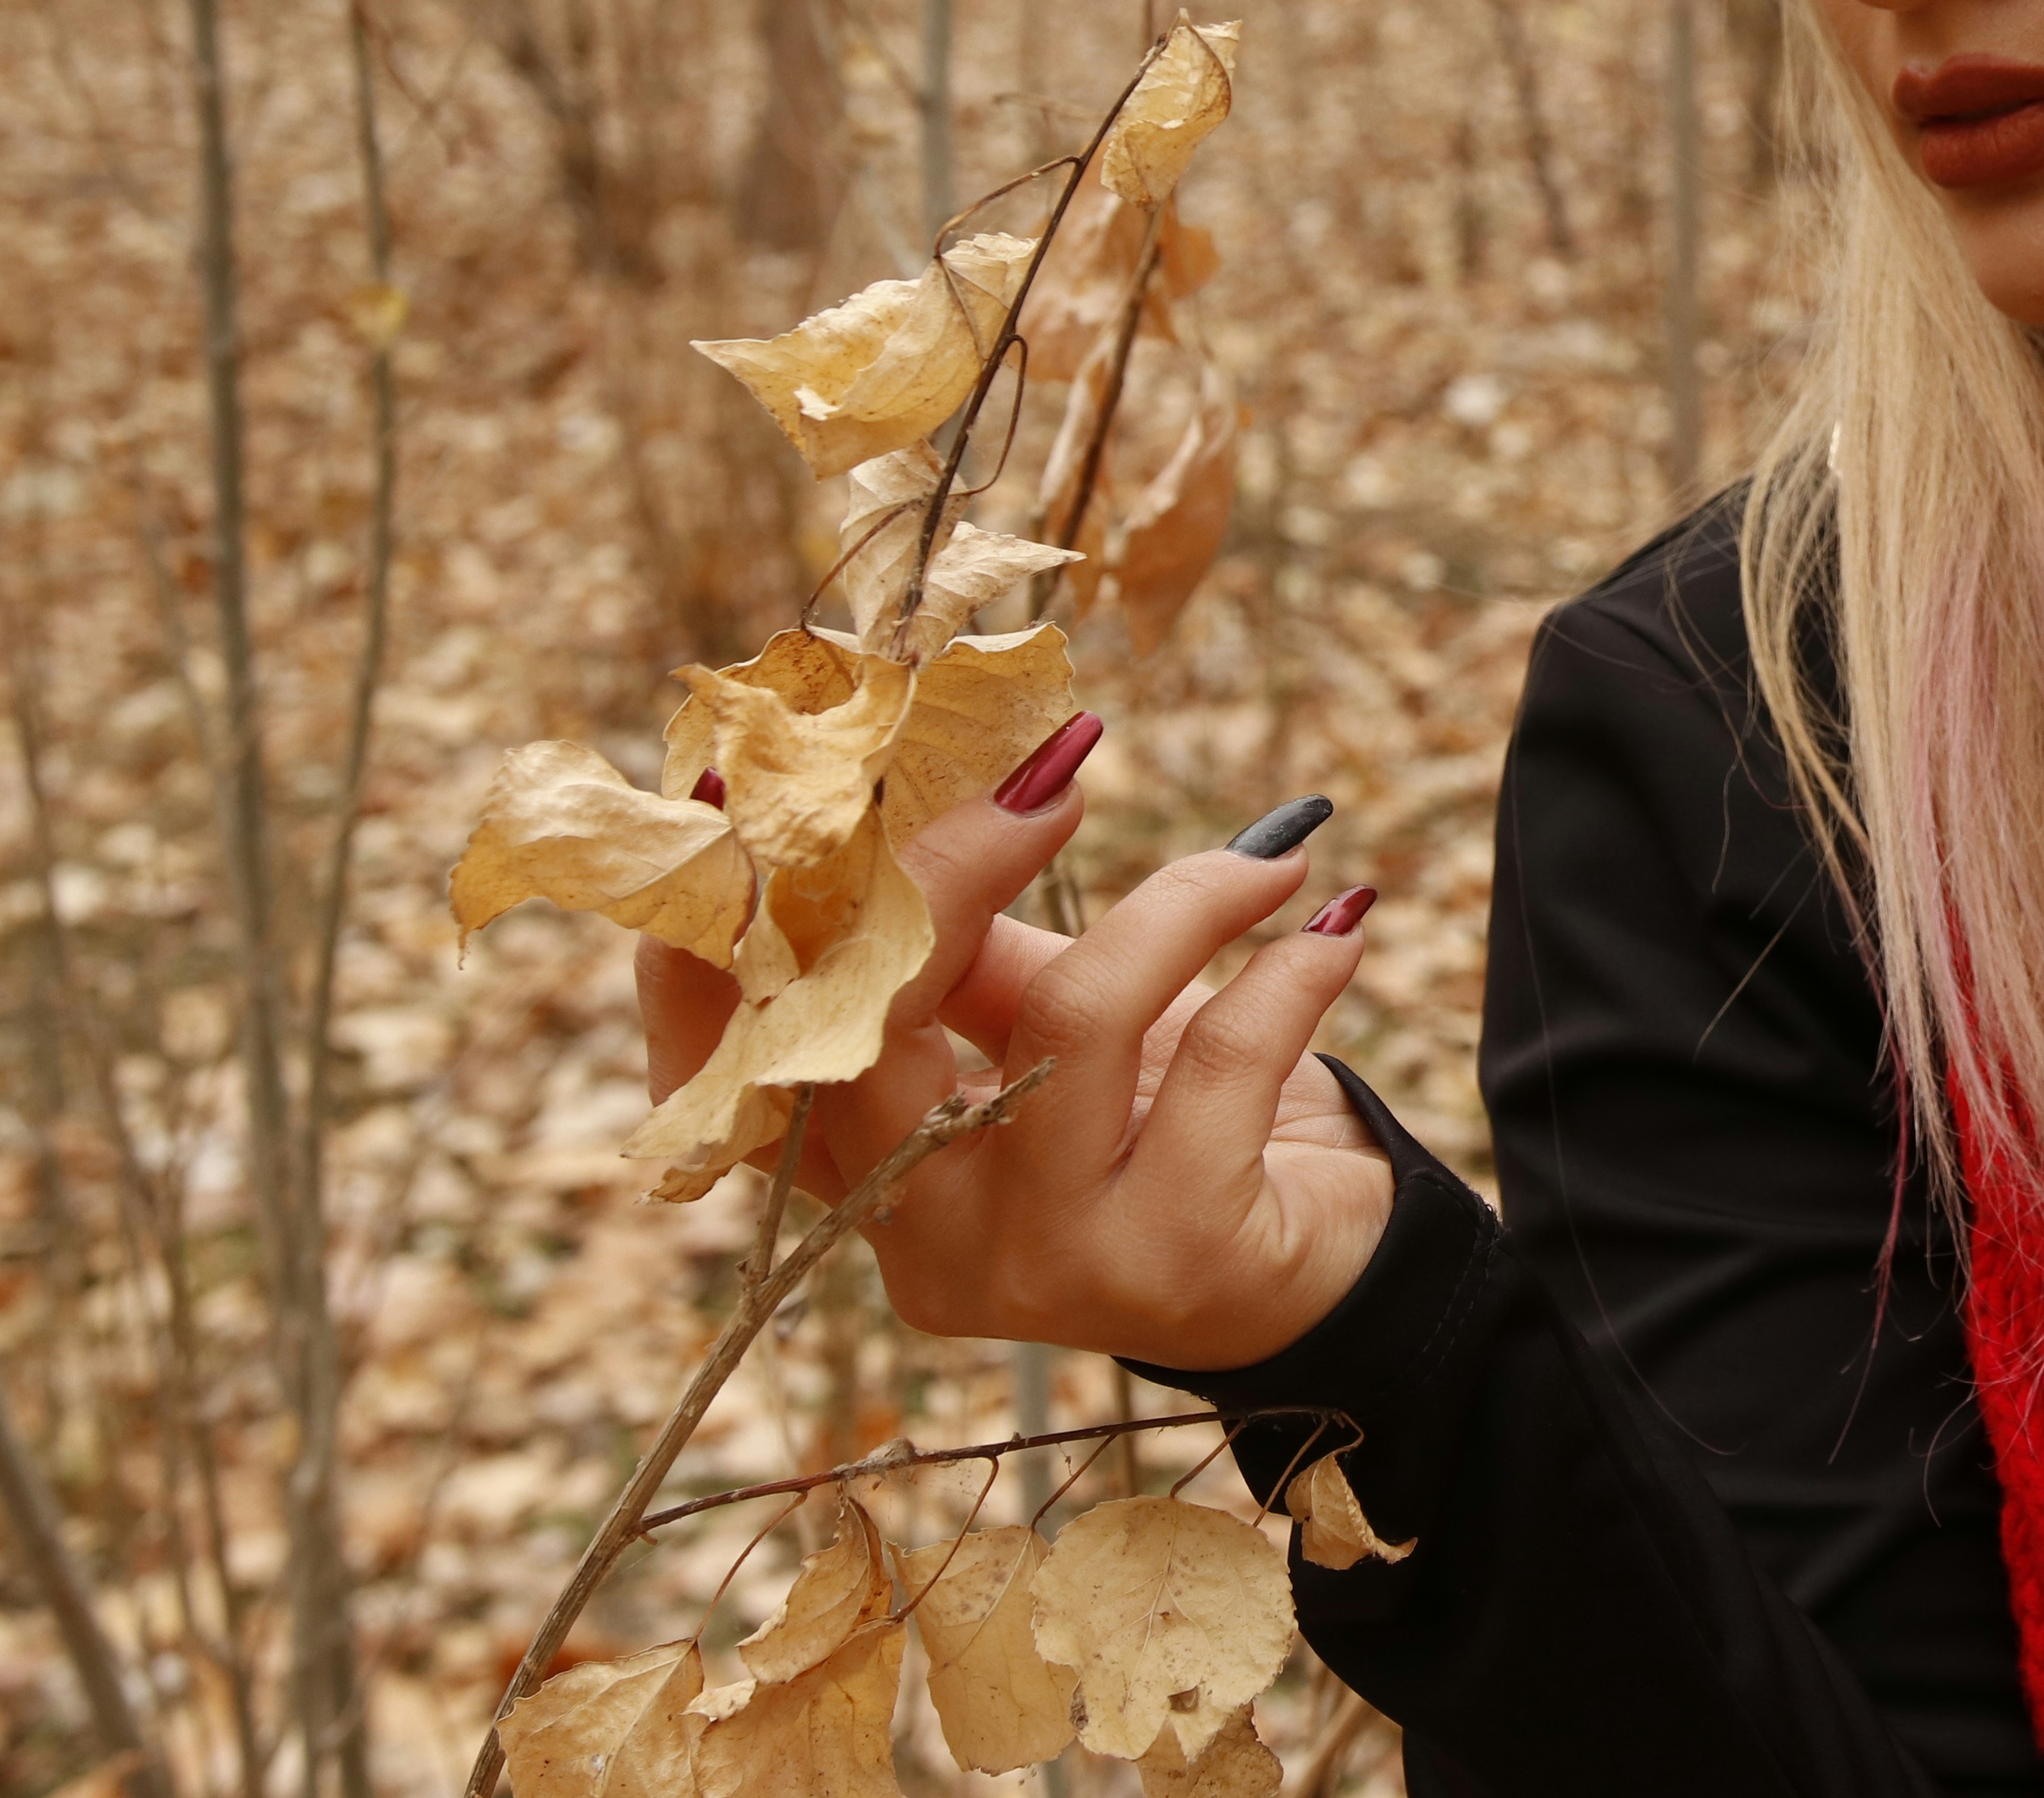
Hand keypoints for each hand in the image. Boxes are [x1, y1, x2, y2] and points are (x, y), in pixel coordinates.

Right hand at [636, 726, 1397, 1372]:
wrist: (1330, 1260)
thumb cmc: (1172, 1120)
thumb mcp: (1050, 1033)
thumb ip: (972, 947)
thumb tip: (957, 786)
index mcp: (865, 1180)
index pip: (735, 1078)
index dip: (709, 957)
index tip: (743, 804)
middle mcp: (925, 1242)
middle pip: (877, 1025)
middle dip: (955, 867)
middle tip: (1060, 779)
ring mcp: (1042, 1265)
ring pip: (1074, 1016)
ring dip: (1183, 904)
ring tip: (1267, 865)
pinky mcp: (1173, 1264)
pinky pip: (1223, 1058)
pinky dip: (1289, 971)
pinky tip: (1334, 932)